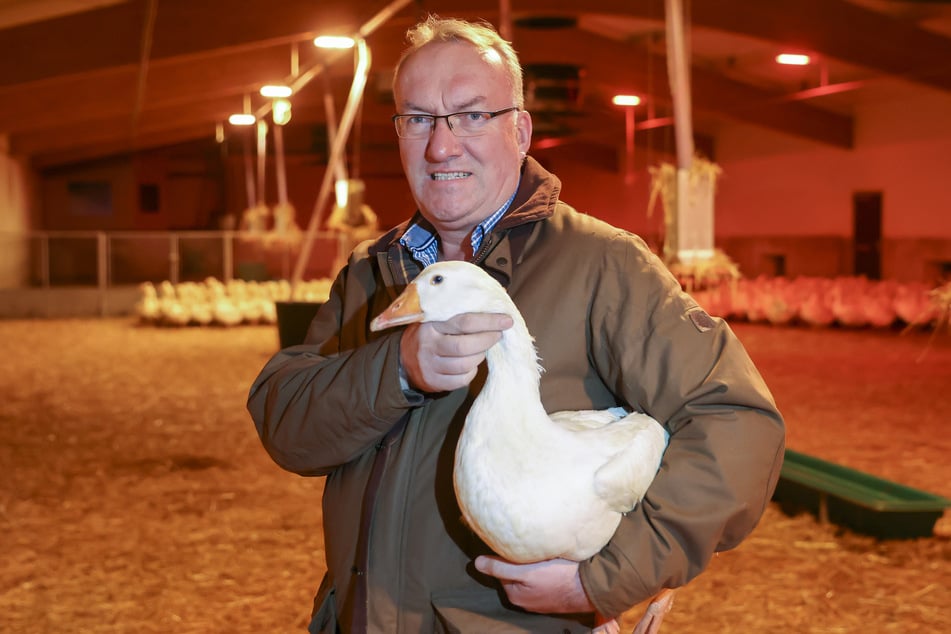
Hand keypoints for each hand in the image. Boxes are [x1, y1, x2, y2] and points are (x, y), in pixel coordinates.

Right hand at [400, 312, 511, 392]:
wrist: (403, 359)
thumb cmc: (431, 333)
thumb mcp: (438, 317)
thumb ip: (462, 310)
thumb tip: (499, 299)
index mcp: (431, 324)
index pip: (464, 322)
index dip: (489, 322)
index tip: (506, 321)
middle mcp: (429, 345)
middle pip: (465, 346)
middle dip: (487, 340)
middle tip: (497, 335)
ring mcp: (429, 365)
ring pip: (465, 365)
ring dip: (480, 356)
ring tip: (482, 349)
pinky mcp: (433, 382)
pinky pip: (461, 380)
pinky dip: (471, 372)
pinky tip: (471, 364)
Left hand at [474, 556, 594, 614]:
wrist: (591, 587)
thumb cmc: (558, 577)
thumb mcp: (525, 570)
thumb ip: (500, 567)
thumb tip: (476, 563)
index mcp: (514, 595)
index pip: (501, 570)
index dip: (506, 555)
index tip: (514, 543)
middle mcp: (525, 601)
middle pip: (515, 573)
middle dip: (520, 560)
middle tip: (532, 547)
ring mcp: (540, 600)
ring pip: (529, 576)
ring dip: (533, 565)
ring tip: (544, 553)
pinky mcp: (554, 595)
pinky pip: (543, 580)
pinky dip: (545, 571)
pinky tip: (554, 563)